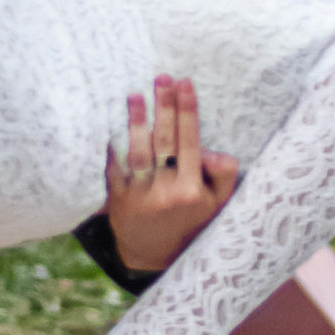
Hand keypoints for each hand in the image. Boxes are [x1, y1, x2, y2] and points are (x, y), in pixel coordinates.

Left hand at [104, 72, 239, 278]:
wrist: (155, 256)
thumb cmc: (191, 222)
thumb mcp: (218, 204)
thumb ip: (222, 174)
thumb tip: (211, 150)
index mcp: (191, 190)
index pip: (190, 143)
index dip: (188, 112)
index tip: (185, 84)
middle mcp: (166, 192)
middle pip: (165, 142)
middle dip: (165, 107)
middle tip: (162, 77)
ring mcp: (140, 196)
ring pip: (138, 152)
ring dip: (137, 122)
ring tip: (136, 95)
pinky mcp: (118, 201)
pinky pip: (115, 169)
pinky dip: (113, 148)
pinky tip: (112, 126)